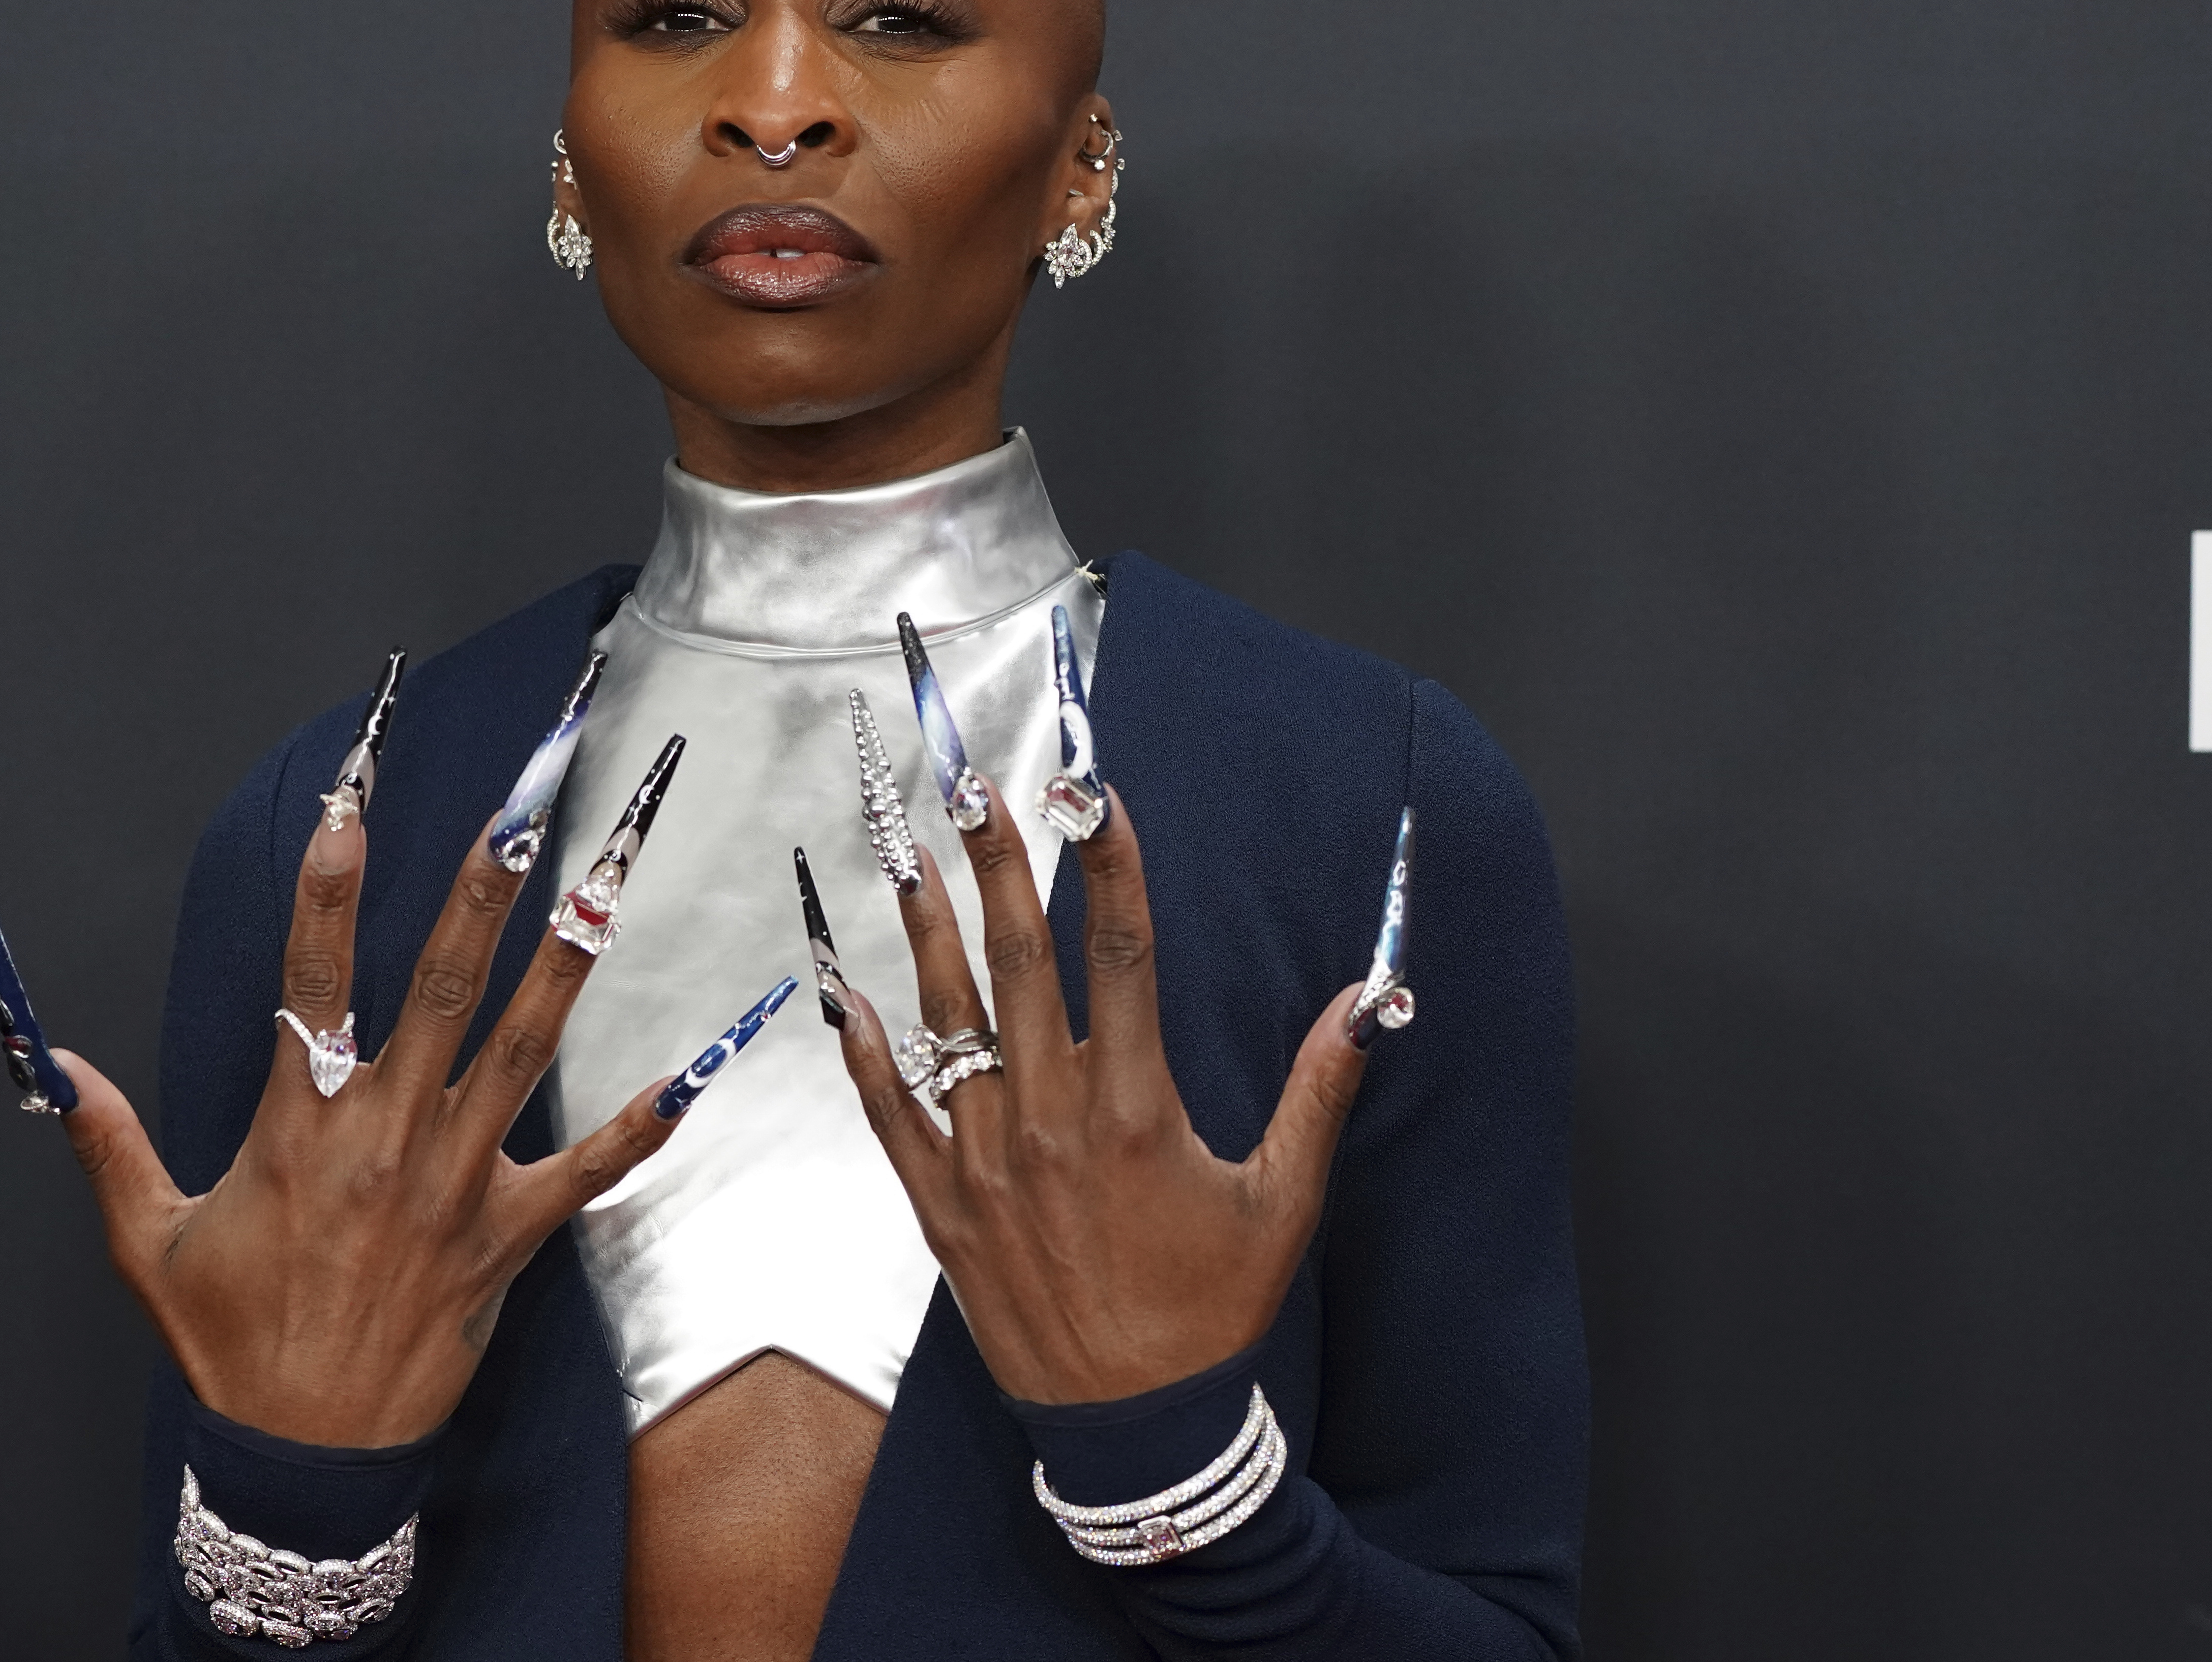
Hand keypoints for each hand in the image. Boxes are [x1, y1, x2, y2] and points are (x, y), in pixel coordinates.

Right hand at [50, 802, 680, 1447]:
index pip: (312, 981)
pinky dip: (640, 1127)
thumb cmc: (230, 1347)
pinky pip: (585, 1173)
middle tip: (520, 811)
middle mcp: (385, 1139)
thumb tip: (58, 1060)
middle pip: (439, 988)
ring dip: (565, 961)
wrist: (300, 1458)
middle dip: (481, 891)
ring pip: (521, 1048)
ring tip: (606, 884)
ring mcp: (455, 1184)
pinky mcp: (505, 1239)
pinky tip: (689, 1074)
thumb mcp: (148, 1241)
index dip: (328, 889)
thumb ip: (108, 1139)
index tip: (350, 807)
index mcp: (298, 1129)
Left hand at [834, 781, 1376, 1404]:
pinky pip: (889, 1112)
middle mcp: (1051, 1121)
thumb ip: (1320, 1091)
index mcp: (1134, 1110)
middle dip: (996, 861)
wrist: (1133, 1431)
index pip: (1121, 954)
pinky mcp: (941, 1205)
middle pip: (1020, 962)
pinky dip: (863, 1048)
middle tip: (973, 780)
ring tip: (902, 845)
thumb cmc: (1209, 1314)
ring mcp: (986, 1162)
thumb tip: (1371, 999)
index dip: (1109, 864)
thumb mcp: (1281, 1203)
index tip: (1094, 788)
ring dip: (924, 926)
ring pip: (946, 1019)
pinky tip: (840, 986)